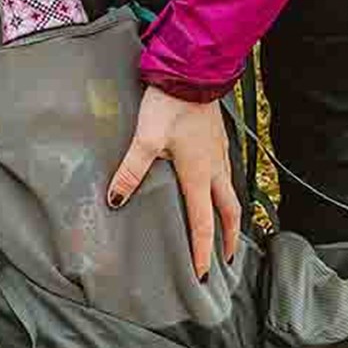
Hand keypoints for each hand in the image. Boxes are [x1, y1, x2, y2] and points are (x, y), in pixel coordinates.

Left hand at [107, 87, 241, 279]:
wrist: (192, 73)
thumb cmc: (171, 105)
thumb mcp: (146, 139)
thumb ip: (131, 170)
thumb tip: (116, 200)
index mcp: (199, 175)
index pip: (204, 222)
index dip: (203, 251)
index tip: (203, 274)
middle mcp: (214, 167)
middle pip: (229, 211)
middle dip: (229, 237)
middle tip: (227, 258)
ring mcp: (219, 152)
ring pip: (231, 191)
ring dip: (230, 213)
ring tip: (226, 227)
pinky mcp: (217, 138)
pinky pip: (226, 171)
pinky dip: (226, 188)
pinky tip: (215, 183)